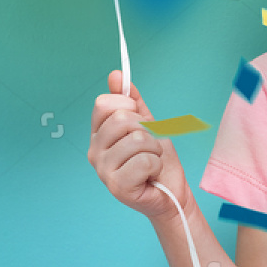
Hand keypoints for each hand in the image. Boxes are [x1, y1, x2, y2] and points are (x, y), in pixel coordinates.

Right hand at [88, 70, 188, 221]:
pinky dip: (156, 165)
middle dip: (147, 130)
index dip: (129, 107)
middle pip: (121, 120)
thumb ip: (132, 100)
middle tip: (149, 146)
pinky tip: (151, 174)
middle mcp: (94, 151)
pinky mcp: (117, 187)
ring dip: (154, 149)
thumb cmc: (158, 160)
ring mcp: (103, 170)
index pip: (104, 104)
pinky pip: (144, 161)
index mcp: (98, 134)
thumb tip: (116, 74)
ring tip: (151, 161)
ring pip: (136, 140)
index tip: (139, 122)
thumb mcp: (147, 123)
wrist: (172, 192)